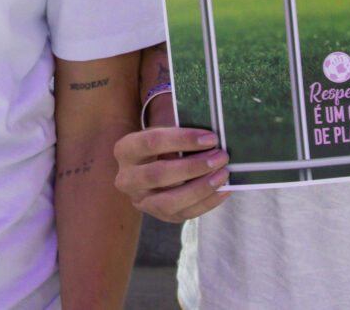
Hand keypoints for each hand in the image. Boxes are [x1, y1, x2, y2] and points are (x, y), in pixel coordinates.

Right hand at [112, 126, 231, 222]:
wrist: (149, 167)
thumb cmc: (162, 145)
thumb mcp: (163, 133)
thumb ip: (181, 135)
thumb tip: (212, 141)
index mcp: (125, 150)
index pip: (152, 142)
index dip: (183, 140)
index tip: (211, 138)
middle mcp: (127, 178)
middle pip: (159, 175)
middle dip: (193, 167)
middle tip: (220, 157)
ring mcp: (142, 201)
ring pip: (169, 201)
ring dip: (201, 188)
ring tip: (223, 174)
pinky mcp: (160, 216)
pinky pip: (184, 214)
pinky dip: (207, 202)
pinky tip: (224, 190)